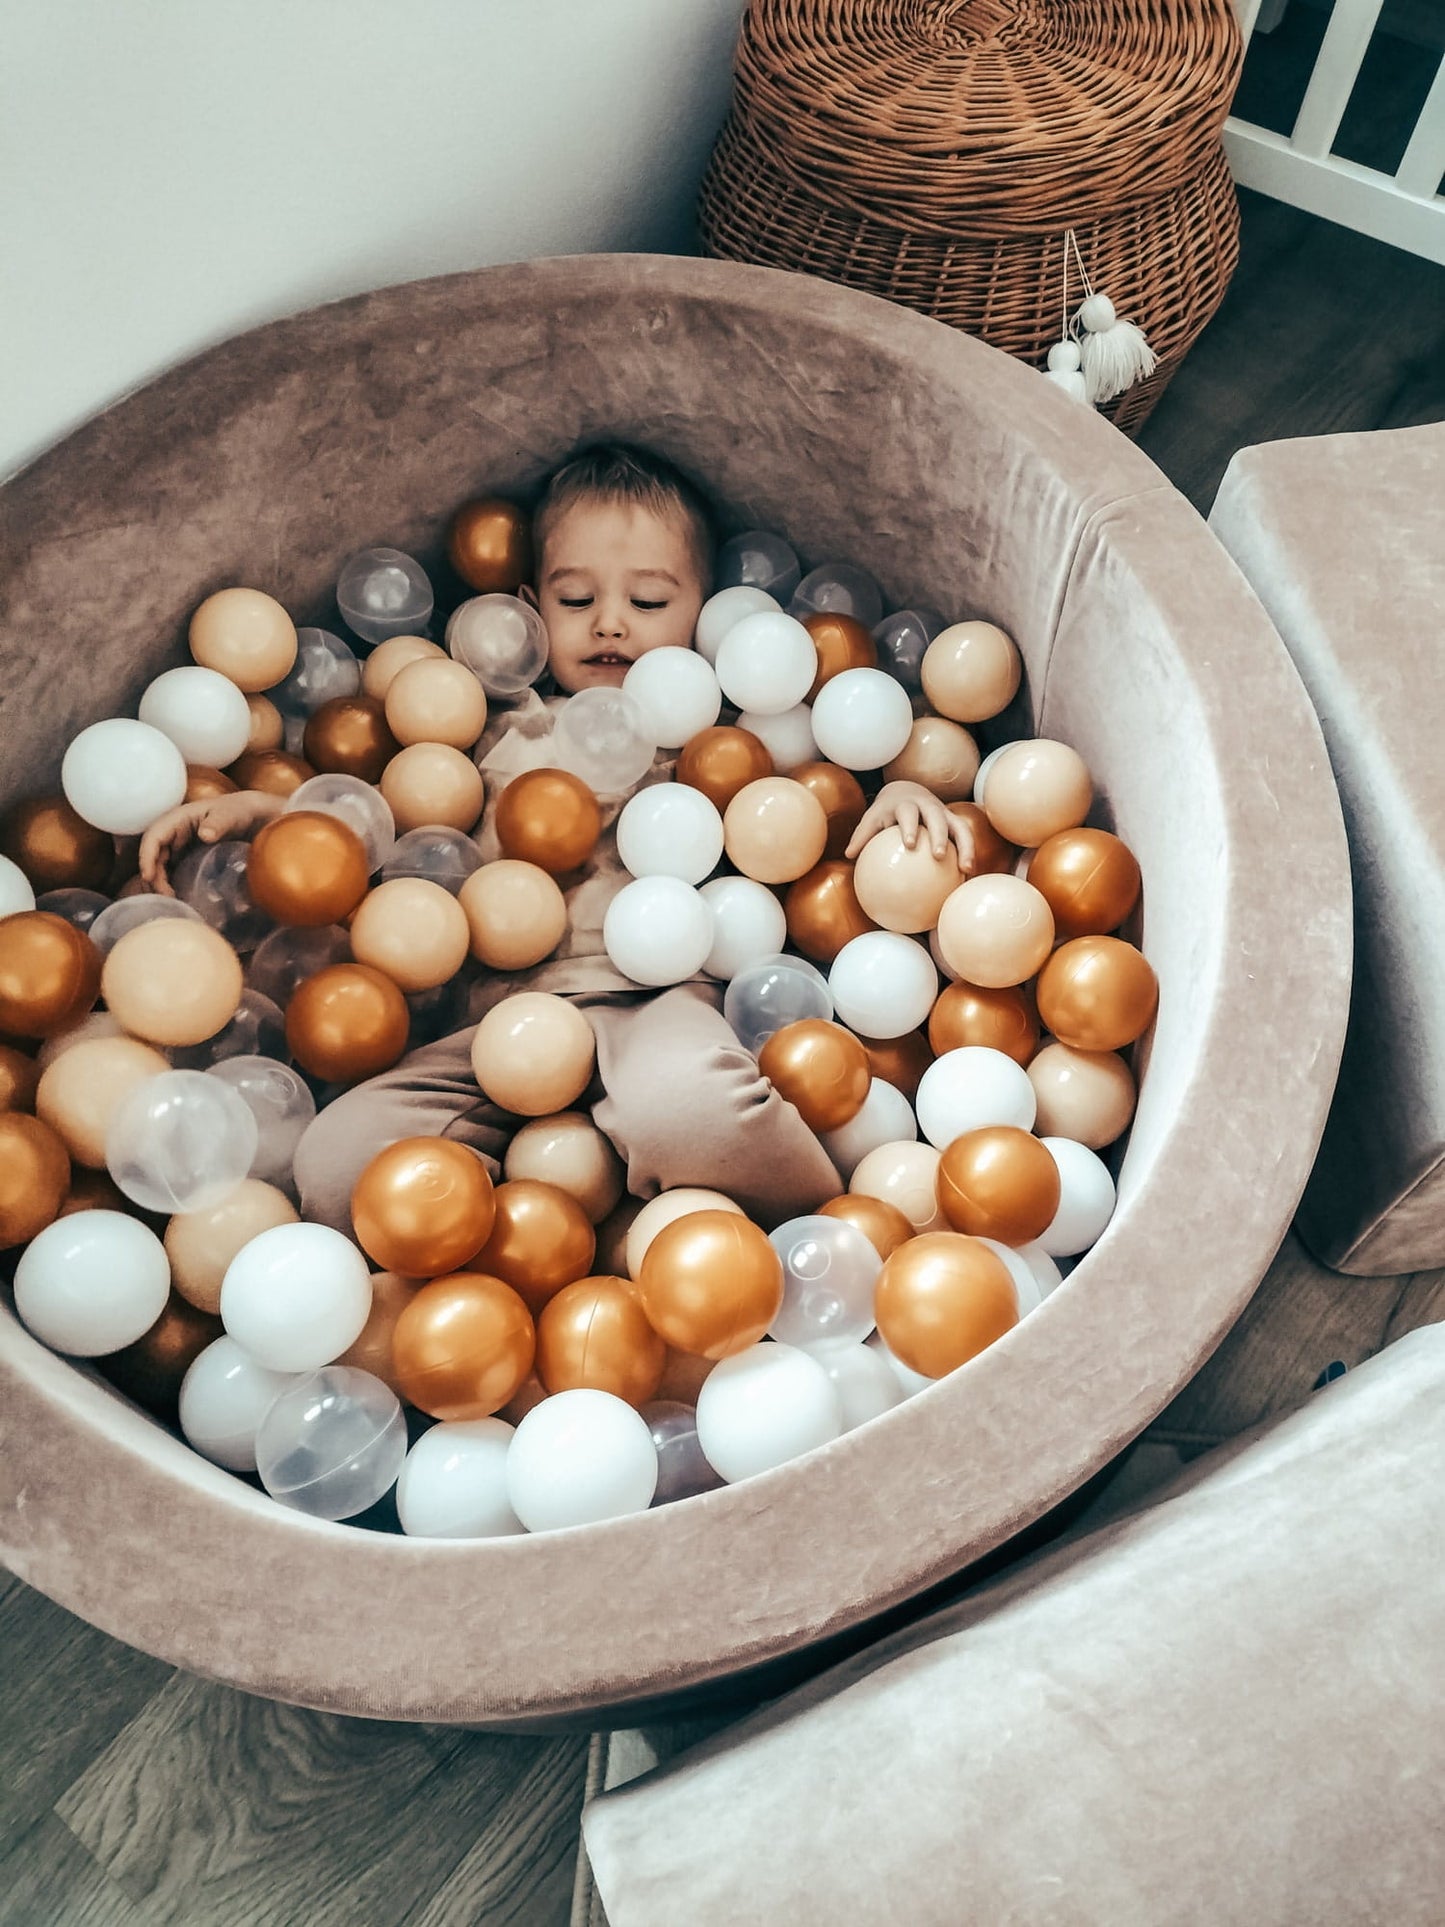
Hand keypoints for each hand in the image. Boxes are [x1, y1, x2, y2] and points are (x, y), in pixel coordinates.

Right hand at [138, 789, 283, 895]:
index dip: (146, 856)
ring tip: (171, 901)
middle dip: (154, 877)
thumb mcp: (230, 815)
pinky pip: (172, 872)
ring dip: (160, 884)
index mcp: (178, 819)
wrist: (254, 818)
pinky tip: (178, 899)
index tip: (149, 876)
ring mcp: (180, 847)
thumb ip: (218, 823)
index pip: (154, 836)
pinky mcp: (187, 859)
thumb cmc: (239, 811)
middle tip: (166, 897)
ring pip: (160, 866)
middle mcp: (174, 833)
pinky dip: (171, 885)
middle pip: (153, 856)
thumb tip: (204, 834)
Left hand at [845, 780, 975, 868]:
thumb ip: (862, 835)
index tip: (909, 843)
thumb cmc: (885, 812)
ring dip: (965, 846)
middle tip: (938, 855)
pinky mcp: (954, 822)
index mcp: (906, 804)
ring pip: (959, 827)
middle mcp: (928, 806)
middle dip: (938, 835)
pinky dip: (968, 854)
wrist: (906, 791)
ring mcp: (944, 813)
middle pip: (936, 817)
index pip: (908, 813)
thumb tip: (848, 856)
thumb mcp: (872, 819)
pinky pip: (965, 837)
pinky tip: (968, 875)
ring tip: (966, 868)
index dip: (909, 826)